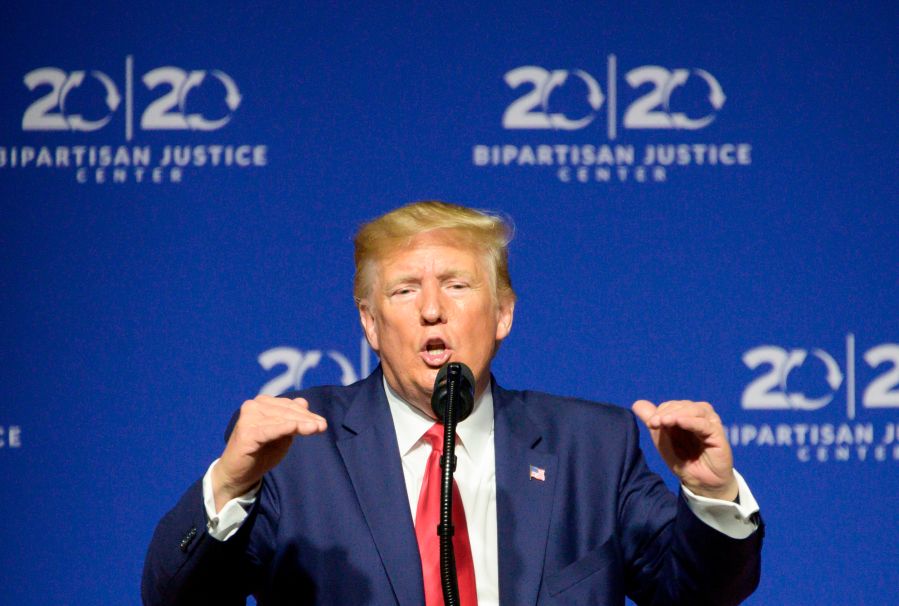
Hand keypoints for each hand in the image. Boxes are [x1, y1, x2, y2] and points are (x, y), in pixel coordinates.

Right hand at [211, 394, 326, 511]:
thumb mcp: (281, 435)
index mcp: (261, 404)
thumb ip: (291, 419)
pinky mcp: (247, 432)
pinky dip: (285, 428)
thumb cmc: (261, 454)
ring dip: (301, 423)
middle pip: (287, 411)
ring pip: (282, 419)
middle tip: (323, 426)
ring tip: (318, 428)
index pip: (289, 406)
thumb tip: (304, 402)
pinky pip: (271, 429)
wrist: (238, 474)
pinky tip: (299, 428)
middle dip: (306, 418)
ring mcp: (248, 417)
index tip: (322, 423)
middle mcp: (253, 406)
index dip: (306, 413)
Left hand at [631, 399, 737, 500]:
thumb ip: (652, 420)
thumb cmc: (683, 460)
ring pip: (695, 410)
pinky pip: (704, 424)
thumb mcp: (662, 441)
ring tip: (664, 421)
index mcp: (686, 415)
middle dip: (666, 412)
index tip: (649, 423)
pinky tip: (679, 422)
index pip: (671, 405)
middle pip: (683, 405)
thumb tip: (637, 403)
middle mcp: (700, 416)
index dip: (659, 411)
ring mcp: (710, 424)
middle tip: (654, 423)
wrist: (700, 483)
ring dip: (677, 413)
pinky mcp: (718, 434)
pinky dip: (691, 421)